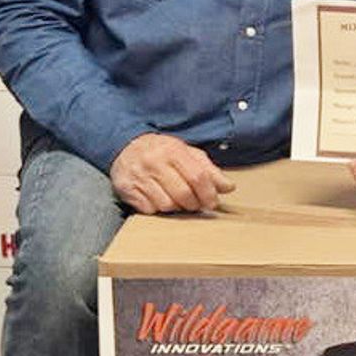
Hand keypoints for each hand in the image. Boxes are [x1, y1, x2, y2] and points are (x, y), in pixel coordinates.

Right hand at [110, 133, 235, 213]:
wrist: (127, 145)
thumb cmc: (162, 151)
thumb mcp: (187, 153)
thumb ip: (208, 169)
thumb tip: (229, 187)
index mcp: (173, 150)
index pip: (198, 176)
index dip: (209, 193)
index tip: (212, 202)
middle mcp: (154, 162)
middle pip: (183, 194)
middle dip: (194, 204)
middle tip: (195, 203)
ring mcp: (139, 176)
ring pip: (166, 205)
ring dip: (175, 207)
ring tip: (176, 198)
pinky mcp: (126, 188)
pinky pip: (149, 209)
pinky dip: (157, 208)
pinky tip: (158, 198)